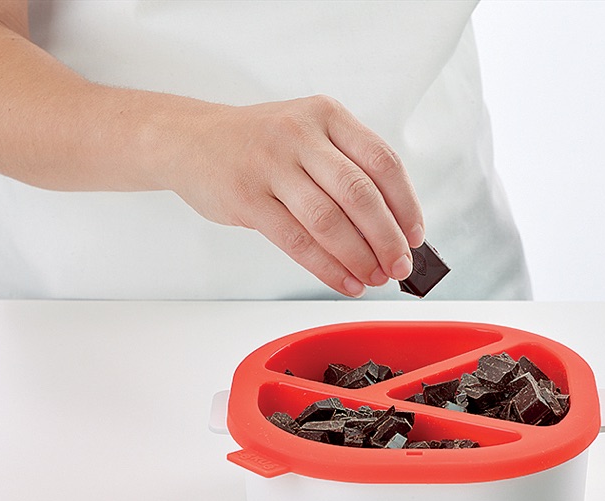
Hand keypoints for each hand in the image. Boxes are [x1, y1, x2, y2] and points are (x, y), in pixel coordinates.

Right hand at [167, 95, 424, 296]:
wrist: (188, 139)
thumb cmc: (259, 144)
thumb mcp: (308, 135)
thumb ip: (347, 169)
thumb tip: (394, 228)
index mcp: (327, 115)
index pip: (383, 161)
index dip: (406, 204)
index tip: (416, 236)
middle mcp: (300, 134)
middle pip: (360, 194)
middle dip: (388, 239)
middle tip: (400, 266)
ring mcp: (271, 165)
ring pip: (329, 221)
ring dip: (359, 258)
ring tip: (374, 278)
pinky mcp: (247, 198)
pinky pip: (297, 241)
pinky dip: (327, 268)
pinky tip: (345, 281)